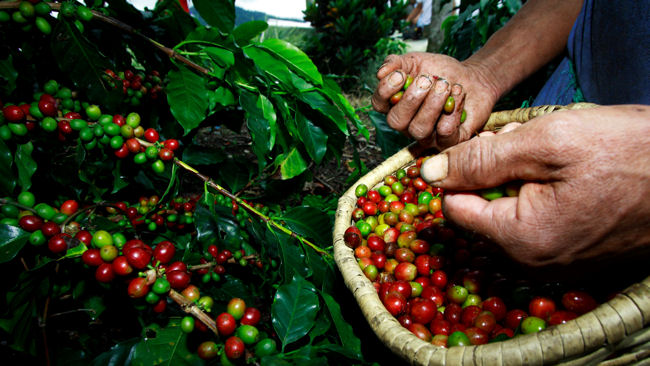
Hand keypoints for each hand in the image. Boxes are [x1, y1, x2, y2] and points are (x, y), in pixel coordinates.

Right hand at [371, 52, 498, 149]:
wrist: (472, 77)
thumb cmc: (441, 72)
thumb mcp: (416, 61)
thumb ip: (397, 63)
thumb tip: (381, 73)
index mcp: (394, 105)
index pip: (379, 104)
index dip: (386, 90)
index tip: (401, 74)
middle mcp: (407, 124)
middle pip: (396, 121)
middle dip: (412, 99)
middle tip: (428, 80)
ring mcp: (427, 135)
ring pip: (419, 130)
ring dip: (432, 105)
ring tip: (445, 85)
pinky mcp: (449, 140)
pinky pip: (445, 134)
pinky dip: (453, 111)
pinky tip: (458, 93)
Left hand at [420, 105, 649, 266]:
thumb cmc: (627, 152)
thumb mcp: (546, 142)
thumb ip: (481, 160)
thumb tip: (429, 173)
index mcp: (521, 238)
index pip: (455, 209)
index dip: (460, 174)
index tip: (484, 148)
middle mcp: (534, 260)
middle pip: (481, 213)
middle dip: (492, 175)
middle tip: (524, 146)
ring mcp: (558, 261)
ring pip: (509, 216)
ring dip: (517, 182)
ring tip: (551, 157)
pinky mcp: (578, 254)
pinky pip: (537, 224)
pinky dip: (540, 196)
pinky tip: (566, 174)